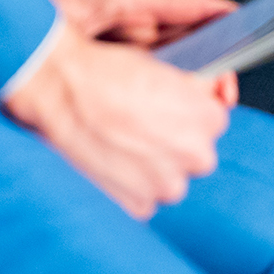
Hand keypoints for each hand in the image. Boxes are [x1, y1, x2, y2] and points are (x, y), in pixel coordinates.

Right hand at [2, 0, 240, 217]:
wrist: (58, 91)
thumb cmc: (104, 74)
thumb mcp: (163, 66)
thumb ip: (196, 88)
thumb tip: (211, 95)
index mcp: (208, 119)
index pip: (214, 120)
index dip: (188, 112)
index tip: (167, 108)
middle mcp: (195, 156)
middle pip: (195, 153)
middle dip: (174, 142)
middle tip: (139, 125)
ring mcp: (167, 186)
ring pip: (169, 178)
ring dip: (152, 166)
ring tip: (120, 142)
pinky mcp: (138, 207)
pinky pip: (143, 199)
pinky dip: (129, 185)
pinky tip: (109, 160)